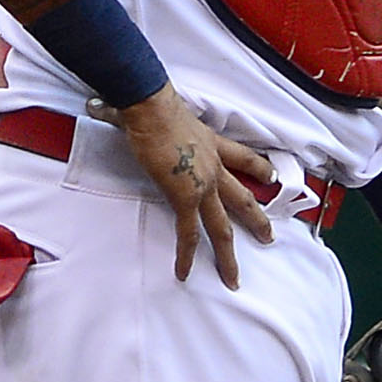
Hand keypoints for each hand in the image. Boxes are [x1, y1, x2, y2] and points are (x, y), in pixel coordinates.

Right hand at [113, 91, 275, 287]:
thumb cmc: (154, 105)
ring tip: (234, 276)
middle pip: (244, 200)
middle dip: (258, 220)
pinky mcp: (185, 197)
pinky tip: (184, 273)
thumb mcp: (166, 114)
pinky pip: (188, 233)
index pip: (245, 158)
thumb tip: (109, 106)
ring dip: (228, 254)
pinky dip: (186, 255)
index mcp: (213, 145)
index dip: (261, 169)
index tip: (272, 178)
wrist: (153, 108)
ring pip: (223, 226)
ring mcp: (204, 185)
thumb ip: (154, 119)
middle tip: (269, 237)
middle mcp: (215, 167)